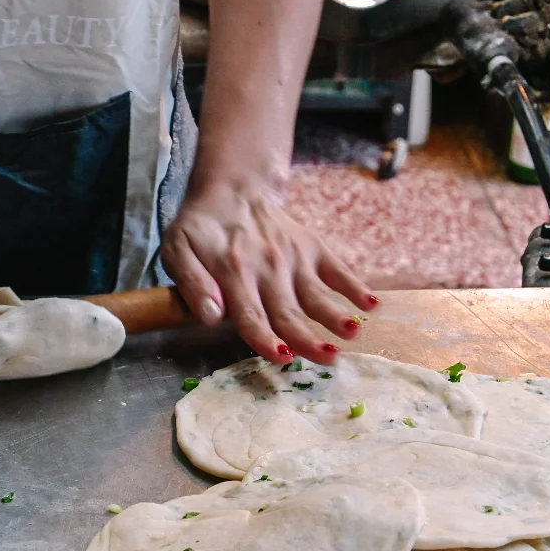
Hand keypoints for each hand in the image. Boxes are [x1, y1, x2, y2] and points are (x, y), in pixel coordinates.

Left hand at [160, 174, 378, 364]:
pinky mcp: (311, 248)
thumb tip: (211, 317)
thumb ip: (192, 284)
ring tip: (353, 333)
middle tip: (327, 359)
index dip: (266, 338)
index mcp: (233, 273)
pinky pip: (337, 269)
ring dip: (336, 314)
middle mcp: (267, 267)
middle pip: (288, 311)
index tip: (282, 356)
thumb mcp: (177, 251)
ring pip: (316, 294)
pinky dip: (355, 286)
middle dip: (308, 337)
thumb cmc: (200, 231)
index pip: (250, 314)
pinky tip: (372, 304)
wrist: (232, 191)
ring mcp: (293, 257)